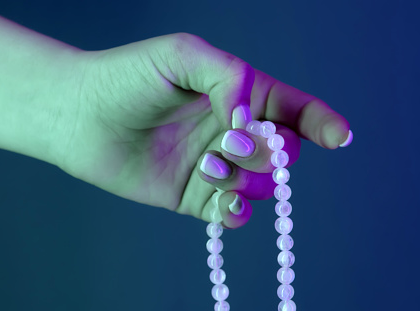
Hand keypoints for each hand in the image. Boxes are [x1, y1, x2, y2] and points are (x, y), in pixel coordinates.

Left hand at [55, 33, 350, 228]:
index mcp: (240, 95)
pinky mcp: (195, 196)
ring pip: (261, 186)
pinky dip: (236, 211)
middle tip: (231, 141)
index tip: (339, 137)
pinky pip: (233, 213)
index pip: (295, 110)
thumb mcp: (186, 55)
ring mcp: (217, 166)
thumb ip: (233, 78)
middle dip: (267, 151)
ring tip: (206, 164)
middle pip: (283, 152)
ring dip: (244, 179)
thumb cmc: (128, 77)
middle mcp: (233, 132)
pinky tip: (221, 199)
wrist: (80, 116)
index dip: (322, 123)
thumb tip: (253, 122)